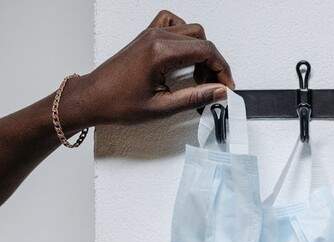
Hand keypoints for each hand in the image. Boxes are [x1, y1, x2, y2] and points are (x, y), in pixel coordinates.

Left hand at [59, 10, 234, 131]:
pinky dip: (185, 37)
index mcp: (160, 53)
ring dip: (201, 51)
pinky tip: (184, 57)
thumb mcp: (161, 108)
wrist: (91, 98)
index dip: (222, 70)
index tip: (226, 87)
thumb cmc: (117, 103)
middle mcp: (156, 37)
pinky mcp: (146, 36)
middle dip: (214, 64)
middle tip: (212, 86)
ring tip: (198, 75)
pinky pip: (173, 24)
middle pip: (202, 40)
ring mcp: (151, 34)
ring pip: (191, 31)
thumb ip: (195, 97)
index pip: (206, 51)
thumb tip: (219, 92)